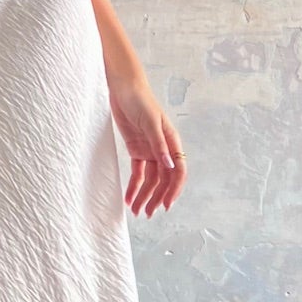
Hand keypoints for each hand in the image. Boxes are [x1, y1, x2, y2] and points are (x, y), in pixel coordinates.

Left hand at [108, 73, 185, 217]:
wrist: (123, 88)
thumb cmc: (140, 100)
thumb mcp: (150, 122)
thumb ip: (159, 145)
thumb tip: (170, 167)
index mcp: (172, 142)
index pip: (178, 171)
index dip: (174, 189)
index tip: (166, 205)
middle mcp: (163, 149)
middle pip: (163, 179)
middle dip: (157, 197)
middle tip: (148, 213)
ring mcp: (150, 150)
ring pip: (150, 179)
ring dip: (145, 196)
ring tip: (137, 212)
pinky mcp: (136, 149)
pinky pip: (137, 173)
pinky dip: (134, 186)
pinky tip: (129, 198)